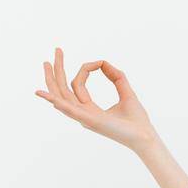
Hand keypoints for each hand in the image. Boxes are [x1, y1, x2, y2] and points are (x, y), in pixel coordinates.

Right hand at [35, 46, 159, 151]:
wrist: (145, 137)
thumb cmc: (136, 120)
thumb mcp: (126, 92)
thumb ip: (116, 76)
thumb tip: (103, 62)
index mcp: (89, 108)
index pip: (78, 84)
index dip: (86, 69)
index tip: (100, 63)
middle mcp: (83, 113)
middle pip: (63, 88)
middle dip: (58, 69)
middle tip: (57, 50)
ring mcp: (85, 118)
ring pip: (62, 96)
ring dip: (53, 79)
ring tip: (47, 62)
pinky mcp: (90, 121)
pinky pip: (69, 109)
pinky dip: (55, 100)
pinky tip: (42, 93)